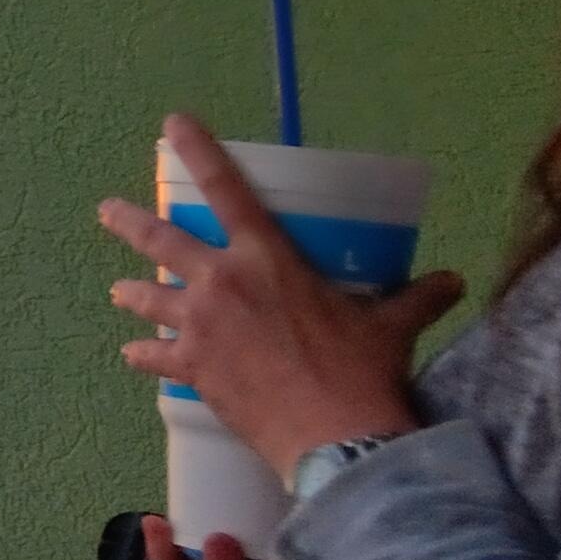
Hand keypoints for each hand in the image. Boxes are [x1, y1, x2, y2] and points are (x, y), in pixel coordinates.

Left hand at [97, 112, 462, 474]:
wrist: (333, 435)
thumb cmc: (360, 371)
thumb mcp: (391, 325)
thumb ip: (417, 297)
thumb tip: (454, 281)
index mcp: (267, 258)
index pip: (228, 190)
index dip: (199, 152)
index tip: (174, 124)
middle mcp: (221, 283)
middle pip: (161, 241)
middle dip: (129, 222)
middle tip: (107, 211)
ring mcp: (199, 326)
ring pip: (147, 298)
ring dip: (133, 293)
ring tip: (119, 291)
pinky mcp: (191, 368)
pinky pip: (155, 356)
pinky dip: (143, 354)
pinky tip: (132, 354)